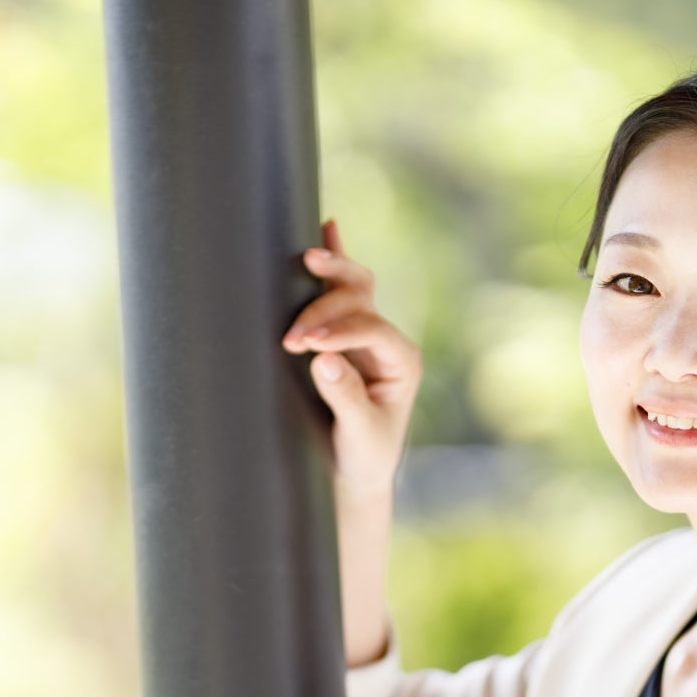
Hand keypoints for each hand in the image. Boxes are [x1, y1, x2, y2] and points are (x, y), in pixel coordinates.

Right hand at [282, 217, 422, 496]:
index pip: (373, 330)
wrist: (357, 469)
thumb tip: (323, 358)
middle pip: (361, 301)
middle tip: (292, 337)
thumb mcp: (359, 433)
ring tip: (307, 259)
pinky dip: (335, 259)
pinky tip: (329, 227)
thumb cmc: (365, 455)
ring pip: (352, 286)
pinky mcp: (343, 333)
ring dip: (329, 273)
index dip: (341, 332)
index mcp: (403, 361)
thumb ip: (345, 397)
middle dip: (325, 310)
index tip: (309, 346)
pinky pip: (340, 288)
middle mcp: (386, 341)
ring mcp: (365, 333)